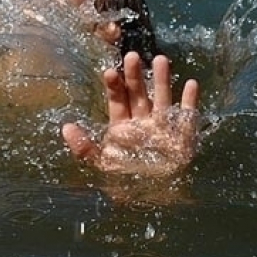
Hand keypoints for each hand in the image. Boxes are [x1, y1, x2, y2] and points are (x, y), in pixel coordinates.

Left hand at [62, 52, 199, 176]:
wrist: (156, 201)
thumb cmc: (128, 182)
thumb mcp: (101, 166)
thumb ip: (84, 148)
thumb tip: (65, 127)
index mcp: (123, 127)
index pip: (117, 101)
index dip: (114, 86)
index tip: (109, 71)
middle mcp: (144, 122)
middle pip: (139, 93)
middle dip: (135, 75)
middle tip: (131, 55)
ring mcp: (164, 126)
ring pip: (163, 97)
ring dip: (162, 79)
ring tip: (161, 58)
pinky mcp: (183, 134)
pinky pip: (188, 114)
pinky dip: (190, 100)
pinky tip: (190, 84)